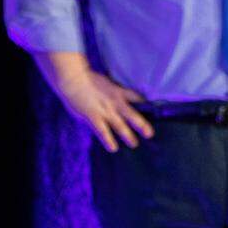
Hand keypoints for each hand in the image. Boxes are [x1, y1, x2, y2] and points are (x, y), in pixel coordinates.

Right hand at [39, 53, 154, 151]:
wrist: (74, 80)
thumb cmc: (87, 79)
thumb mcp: (106, 82)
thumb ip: (113, 90)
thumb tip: (118, 93)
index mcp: (118, 92)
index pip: (136, 98)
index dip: (145, 105)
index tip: (154, 113)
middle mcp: (115, 102)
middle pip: (132, 115)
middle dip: (142, 125)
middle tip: (150, 134)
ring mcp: (105, 110)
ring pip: (120, 125)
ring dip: (128, 136)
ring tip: (134, 144)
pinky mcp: (93, 117)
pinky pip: (103, 131)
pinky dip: (109, 140)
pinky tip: (113, 148)